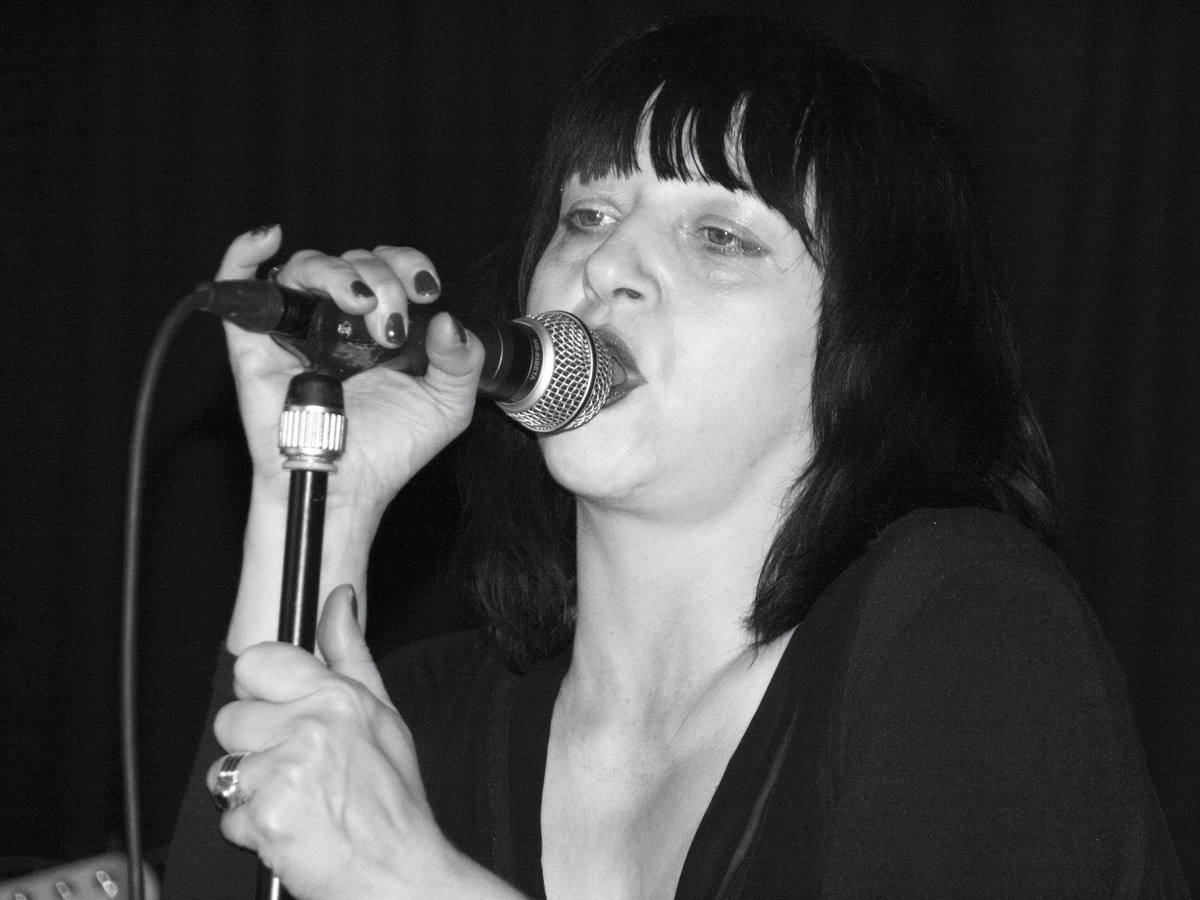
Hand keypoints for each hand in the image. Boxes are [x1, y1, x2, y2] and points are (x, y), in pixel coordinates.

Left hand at [209, 587, 471, 898]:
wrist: (399, 875)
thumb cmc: (392, 802)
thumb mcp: (383, 715)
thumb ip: (351, 654)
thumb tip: (338, 601)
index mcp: (338, 697)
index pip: (255, 662)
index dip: (259, 691)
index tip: (275, 712)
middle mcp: (311, 727)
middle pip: (230, 718)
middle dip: (253, 747)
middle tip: (292, 768)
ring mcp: (286, 771)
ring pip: (223, 769)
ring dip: (249, 792)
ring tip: (294, 801)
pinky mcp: (266, 816)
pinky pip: (228, 816)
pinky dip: (253, 830)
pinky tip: (290, 829)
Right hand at [216, 226, 483, 515]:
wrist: (346, 487)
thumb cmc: (391, 450)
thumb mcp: (446, 406)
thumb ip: (460, 362)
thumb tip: (448, 321)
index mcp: (383, 324)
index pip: (393, 268)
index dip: (409, 266)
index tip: (426, 291)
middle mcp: (339, 319)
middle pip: (355, 262)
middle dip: (382, 280)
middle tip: (389, 325)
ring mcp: (297, 327)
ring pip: (308, 266)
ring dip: (338, 272)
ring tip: (359, 303)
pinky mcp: (255, 344)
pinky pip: (241, 285)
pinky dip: (245, 252)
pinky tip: (268, 237)